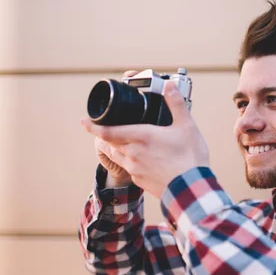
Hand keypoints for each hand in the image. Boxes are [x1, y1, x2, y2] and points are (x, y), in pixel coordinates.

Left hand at [81, 80, 209, 197]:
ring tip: (126, 143)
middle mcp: (132, 153)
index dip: (92, 126)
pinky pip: (129, 169)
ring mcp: (135, 169)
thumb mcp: (187, 126)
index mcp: (140, 137)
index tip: (84, 121)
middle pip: (110, 142)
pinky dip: (130, 162)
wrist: (191, 190)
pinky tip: (144, 160)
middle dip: (108, 135)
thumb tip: (169, 85)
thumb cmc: (189, 158)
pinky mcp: (140, 181)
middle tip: (110, 128)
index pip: (107, 131)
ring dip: (117, 148)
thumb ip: (176, 104)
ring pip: (117, 156)